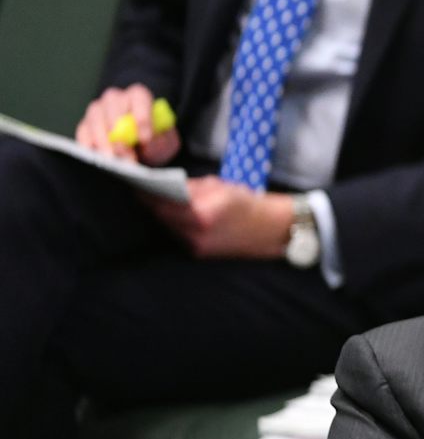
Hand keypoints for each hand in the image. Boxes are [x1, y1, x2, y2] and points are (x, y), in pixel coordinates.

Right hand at [75, 84, 179, 164]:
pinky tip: (98, 159)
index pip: (139, 98)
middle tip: (128, 153)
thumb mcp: (165, 143)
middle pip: (113, 105)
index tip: (145, 138)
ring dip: (104, 142)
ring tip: (115, 162)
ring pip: (95, 119)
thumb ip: (160, 141)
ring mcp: (97, 110)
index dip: (142, 117)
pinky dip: (90, 147)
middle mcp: (115, 98)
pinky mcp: (85, 125)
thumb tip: (146, 141)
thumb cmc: (154, 143)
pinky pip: (83, 133)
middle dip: (120, 131)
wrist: (140, 152)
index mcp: (139, 96)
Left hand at [147, 176, 293, 259]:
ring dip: (165, 215)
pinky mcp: (200, 254)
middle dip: (155, 204)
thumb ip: (190, 188)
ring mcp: (197, 246)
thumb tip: (166, 185)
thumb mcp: (219, 187)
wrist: (271, 229)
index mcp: (201, 214)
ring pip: (169, 228)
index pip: (161, 204)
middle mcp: (196, 234)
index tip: (138, 185)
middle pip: (162, 217)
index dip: (147, 194)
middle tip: (149, 192)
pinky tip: (179, 216)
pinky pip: (179, 236)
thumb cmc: (248, 204)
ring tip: (163, 202)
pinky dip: (177, 225)